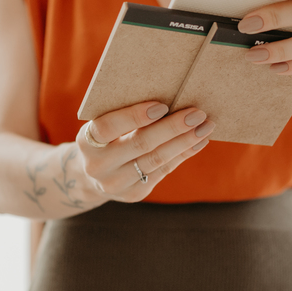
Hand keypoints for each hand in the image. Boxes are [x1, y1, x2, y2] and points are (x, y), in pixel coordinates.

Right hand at [75, 101, 213, 202]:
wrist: (92, 177)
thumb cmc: (106, 138)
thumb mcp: (104, 125)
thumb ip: (126, 114)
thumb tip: (170, 96)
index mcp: (86, 142)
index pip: (108, 127)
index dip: (135, 116)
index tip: (162, 105)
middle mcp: (98, 166)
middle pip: (140, 144)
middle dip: (172, 127)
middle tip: (197, 113)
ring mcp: (116, 183)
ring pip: (156, 160)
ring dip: (184, 141)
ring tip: (205, 127)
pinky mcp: (134, 194)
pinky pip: (163, 171)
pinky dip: (183, 154)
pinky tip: (199, 142)